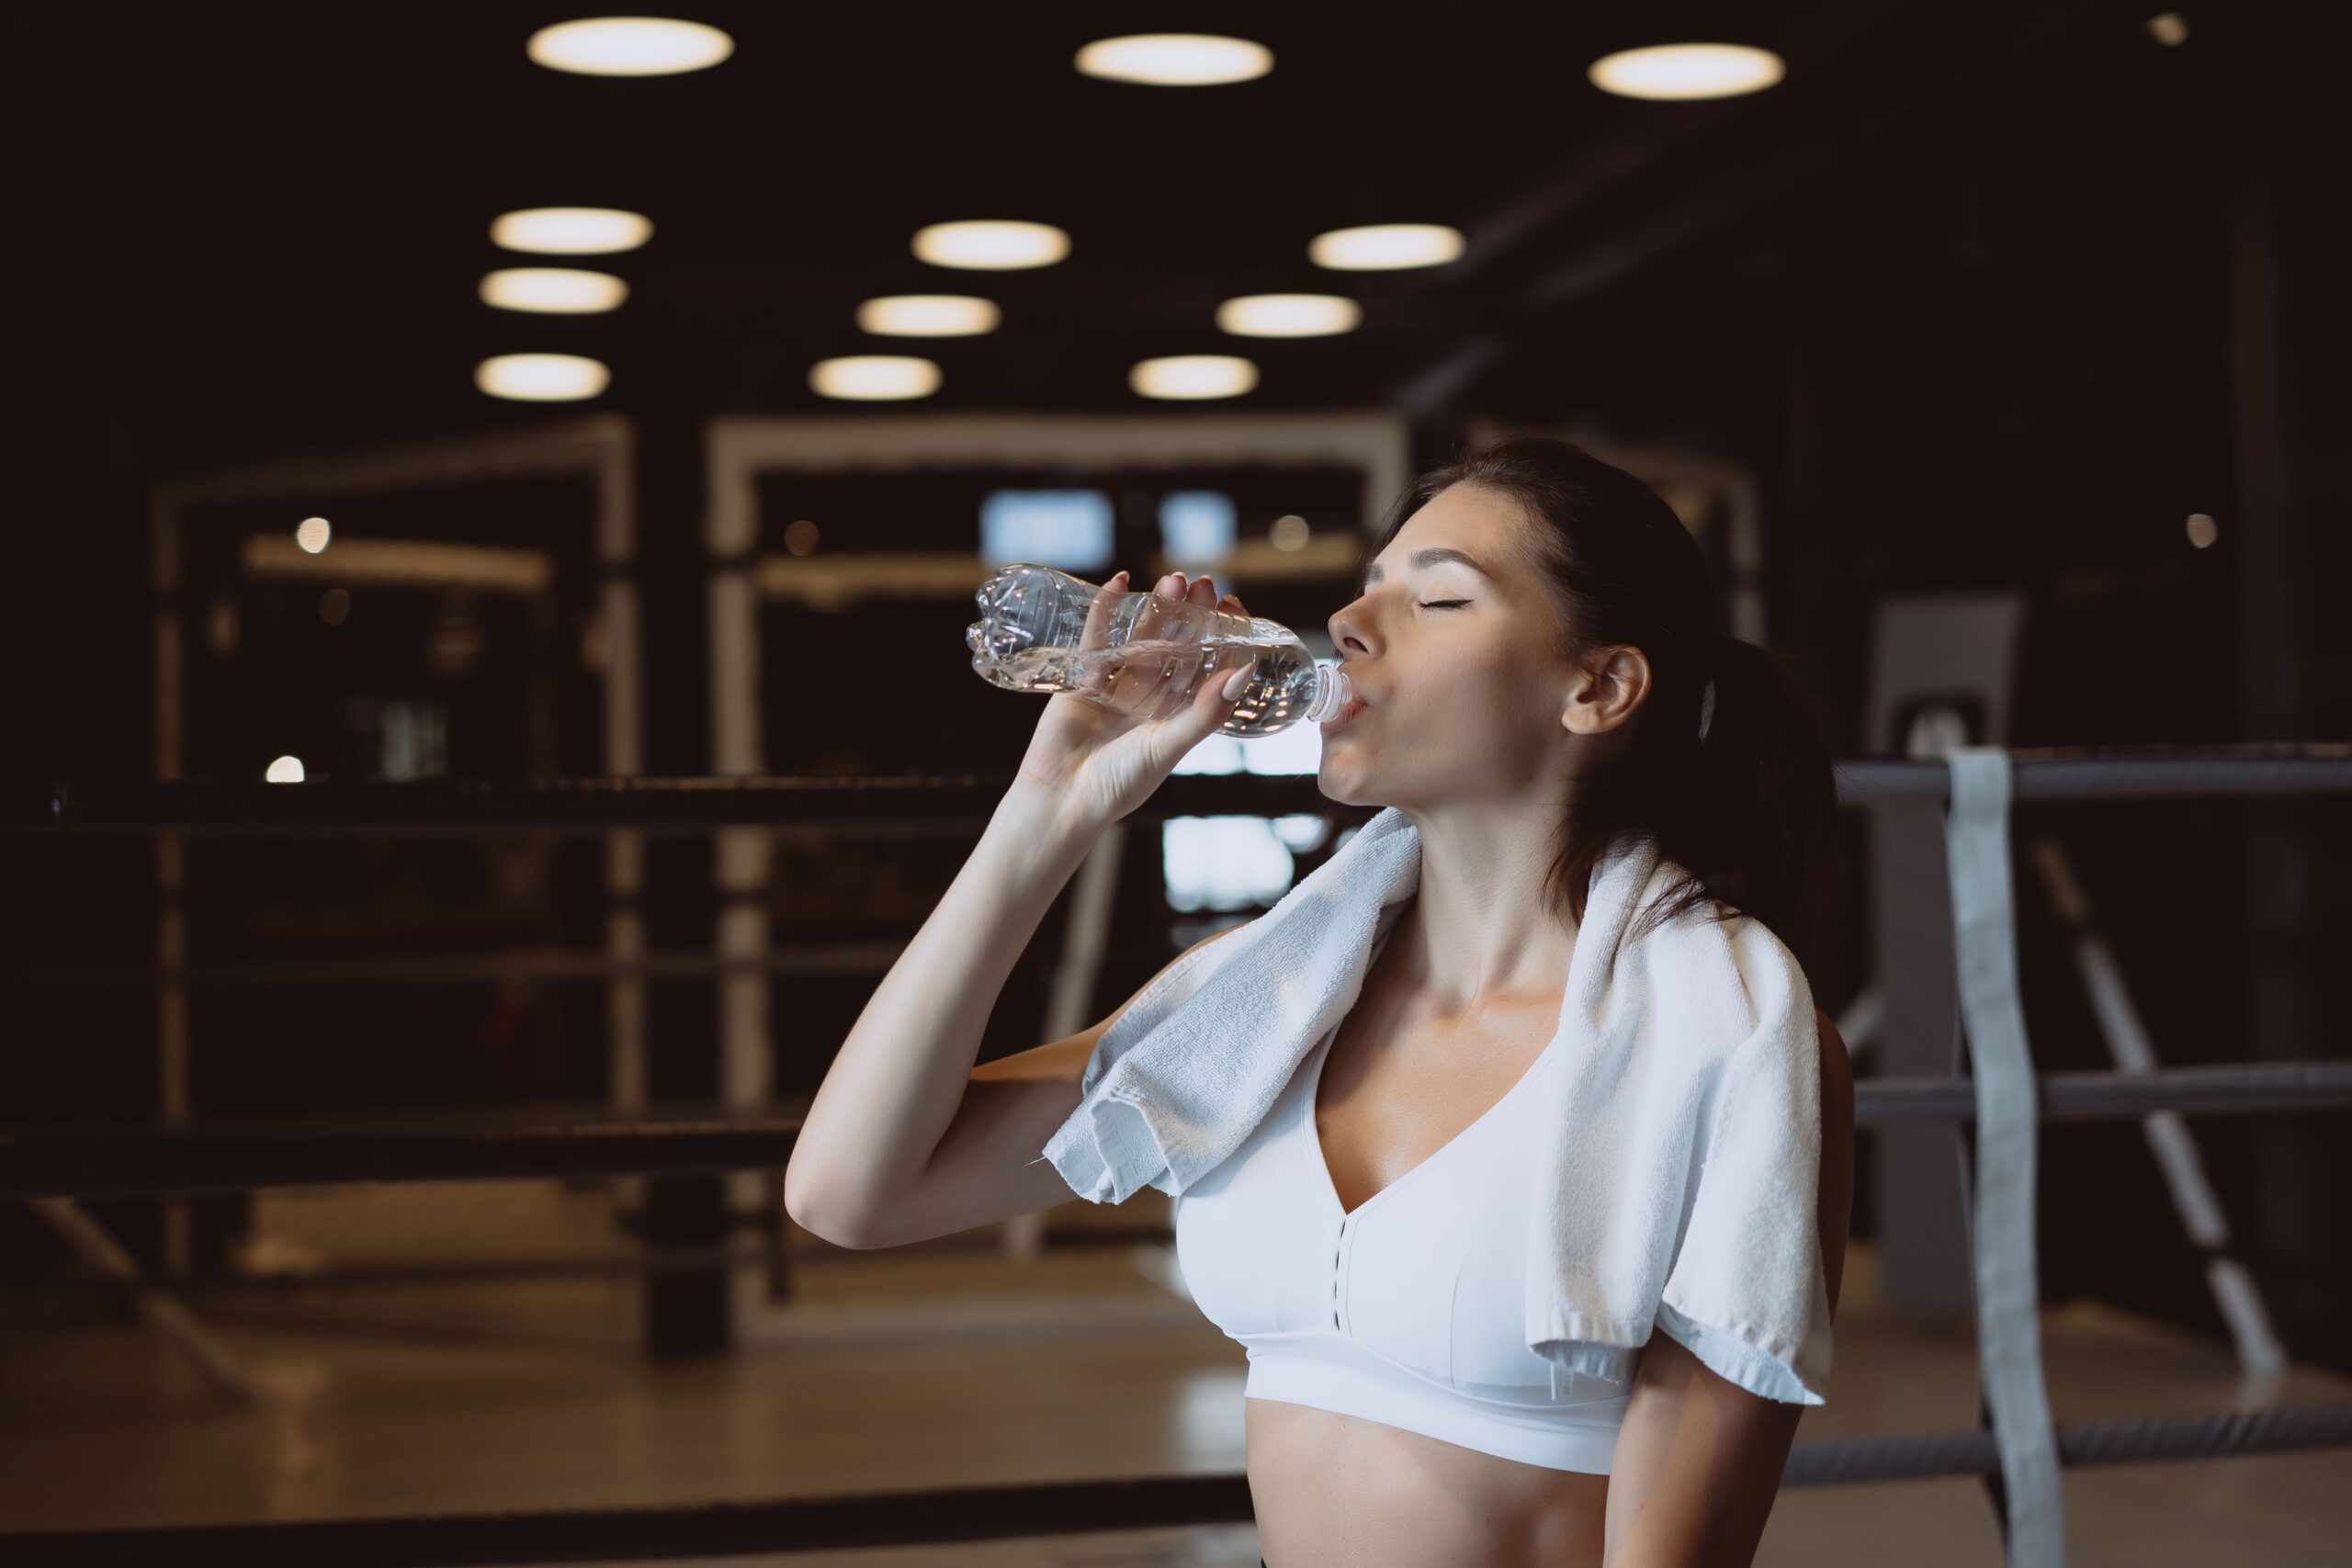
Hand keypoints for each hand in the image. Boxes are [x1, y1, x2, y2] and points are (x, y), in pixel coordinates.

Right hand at [1008, 570, 1255, 834]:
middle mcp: (1151, 700)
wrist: (1059, 800)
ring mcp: (1117, 687)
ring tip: (1174, 578)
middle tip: (1205, 583)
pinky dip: (1106, 610)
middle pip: (1177, 647)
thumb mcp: (1168, 746)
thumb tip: (1245, 672)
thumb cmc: (1119, 784)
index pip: (1207, 668)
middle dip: (1192, 615)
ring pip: (1142, 638)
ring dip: (1157, 607)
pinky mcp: (1082, 679)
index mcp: (1178, 718)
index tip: (1233, 606)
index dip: (1222, 638)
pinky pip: (1097, 637)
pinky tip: (1120, 582)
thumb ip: (1206, 711)